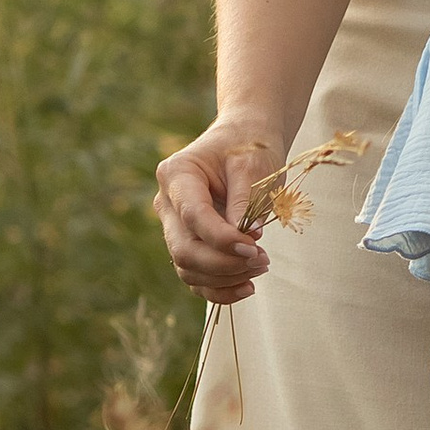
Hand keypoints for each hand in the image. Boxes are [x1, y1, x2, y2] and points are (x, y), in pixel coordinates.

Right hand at [154, 119, 278, 302]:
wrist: (245, 141)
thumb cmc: (249, 147)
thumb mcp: (253, 165)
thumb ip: (246, 201)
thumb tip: (247, 238)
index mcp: (177, 174)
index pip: (193, 216)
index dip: (221, 239)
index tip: (254, 247)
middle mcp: (167, 202)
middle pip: (184, 249)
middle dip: (223, 263)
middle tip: (261, 260)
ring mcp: (174, 226)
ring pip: (187, 268)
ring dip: (225, 278)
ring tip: (261, 266)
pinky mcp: (188, 243)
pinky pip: (195, 277)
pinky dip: (219, 288)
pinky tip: (246, 287)